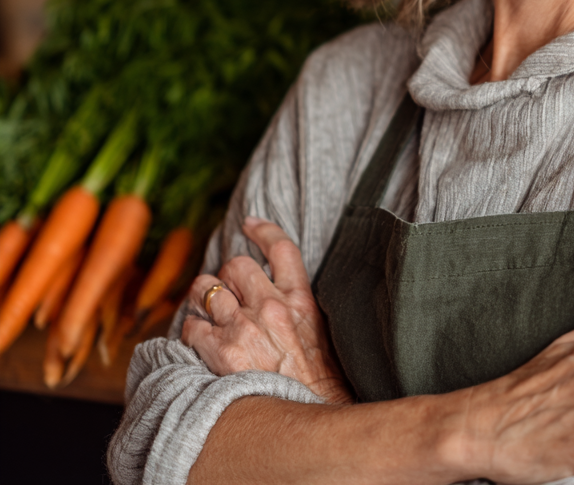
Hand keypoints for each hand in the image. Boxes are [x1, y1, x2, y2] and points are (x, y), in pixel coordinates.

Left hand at [181, 217, 350, 403]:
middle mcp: (271, 306)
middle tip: (226, 294)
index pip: (281, 248)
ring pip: (205, 289)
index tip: (249, 223)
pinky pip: (191, 327)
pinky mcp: (220, 352)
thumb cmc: (316, 381)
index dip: (262, 230)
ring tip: (205, 313)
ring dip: (201, 299)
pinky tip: (199, 343)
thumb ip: (296, 306)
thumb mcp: (318, 331)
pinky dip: (190, 332)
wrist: (308, 415)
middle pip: (236, 265)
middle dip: (227, 276)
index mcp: (299, 298)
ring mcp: (244, 327)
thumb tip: (278, 292)